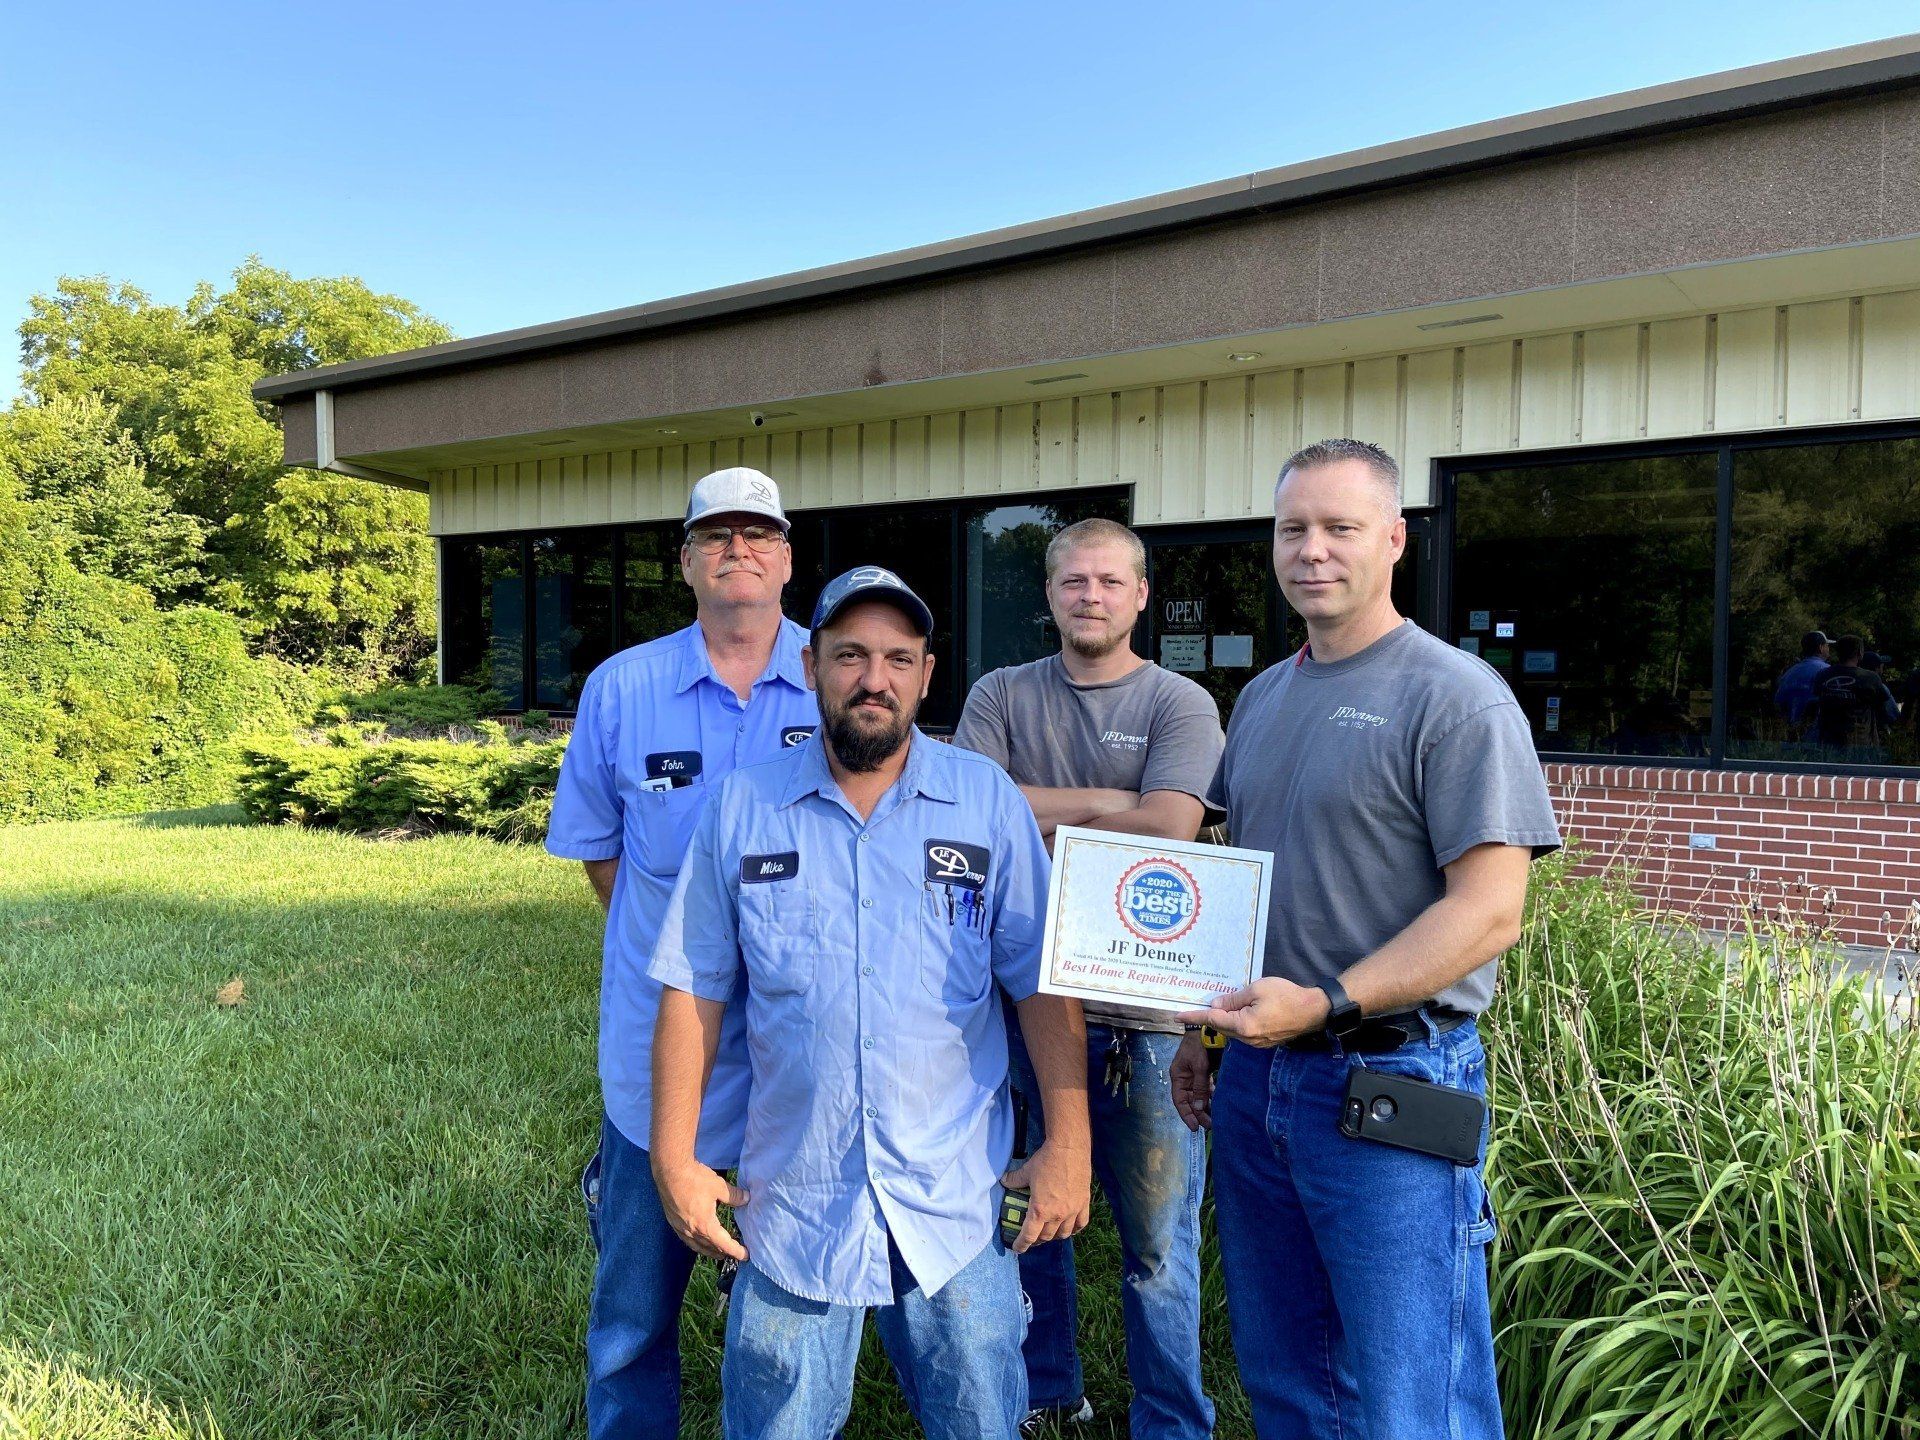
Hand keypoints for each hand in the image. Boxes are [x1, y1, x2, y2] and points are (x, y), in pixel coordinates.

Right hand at [652, 1157, 748, 1260]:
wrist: (669, 1170)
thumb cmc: (694, 1179)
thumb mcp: (719, 1186)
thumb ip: (734, 1196)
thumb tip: (747, 1199)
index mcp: (705, 1225)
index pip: (724, 1244)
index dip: (736, 1251)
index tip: (745, 1256)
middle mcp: (692, 1231)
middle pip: (710, 1247)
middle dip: (723, 1252)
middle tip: (733, 1254)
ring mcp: (680, 1227)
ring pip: (696, 1246)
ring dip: (708, 1251)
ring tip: (717, 1253)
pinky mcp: (673, 1221)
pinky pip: (686, 1239)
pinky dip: (695, 1244)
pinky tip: (697, 1240)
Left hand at [1001, 1138, 1090, 1252]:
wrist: (1069, 1149)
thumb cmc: (1046, 1160)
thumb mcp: (1026, 1171)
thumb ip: (1014, 1180)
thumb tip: (1004, 1181)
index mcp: (1040, 1210)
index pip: (1029, 1236)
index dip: (1021, 1245)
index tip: (1017, 1249)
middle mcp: (1057, 1214)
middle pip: (1046, 1237)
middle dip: (1037, 1240)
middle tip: (1031, 1238)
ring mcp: (1073, 1210)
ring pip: (1064, 1234)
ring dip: (1054, 1237)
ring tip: (1049, 1234)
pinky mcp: (1084, 1203)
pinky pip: (1081, 1224)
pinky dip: (1074, 1229)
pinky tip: (1070, 1228)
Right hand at [1170, 1032, 1213, 1130]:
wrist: (1206, 1028)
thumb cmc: (1199, 1046)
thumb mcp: (1199, 1066)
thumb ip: (1200, 1087)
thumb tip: (1199, 1107)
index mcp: (1178, 1076)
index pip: (1179, 1100)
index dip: (1186, 1114)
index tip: (1194, 1127)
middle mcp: (1184, 1078)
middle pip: (1189, 1100)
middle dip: (1197, 1113)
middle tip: (1209, 1126)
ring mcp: (1193, 1075)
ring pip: (1197, 1095)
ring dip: (1204, 1106)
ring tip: (1213, 1119)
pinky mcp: (1203, 1072)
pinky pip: (1205, 1089)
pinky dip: (1209, 1096)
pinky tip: (1216, 1104)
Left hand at [1177, 976, 1329, 1048]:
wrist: (1314, 1011)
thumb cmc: (1286, 996)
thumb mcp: (1257, 989)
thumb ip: (1234, 998)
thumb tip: (1216, 1004)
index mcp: (1244, 1025)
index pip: (1213, 1019)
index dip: (1194, 1016)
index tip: (1178, 1016)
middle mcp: (1248, 1039)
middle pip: (1222, 1026)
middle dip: (1211, 1016)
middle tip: (1199, 1004)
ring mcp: (1257, 1043)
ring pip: (1232, 1030)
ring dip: (1225, 1019)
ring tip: (1222, 1004)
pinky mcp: (1264, 1042)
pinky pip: (1244, 1032)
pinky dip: (1237, 1022)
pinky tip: (1238, 1011)